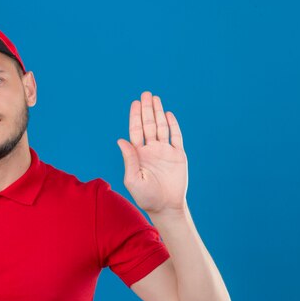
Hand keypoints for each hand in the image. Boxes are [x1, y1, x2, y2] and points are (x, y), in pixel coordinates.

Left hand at [116, 91, 187, 215]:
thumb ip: (129, 159)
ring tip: (155, 98)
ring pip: (161, 127)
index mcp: (138, 154)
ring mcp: (165, 151)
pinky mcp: (178, 155)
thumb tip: (121, 140)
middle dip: (147, 109)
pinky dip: (173, 125)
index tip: (135, 103)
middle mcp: (151, 150)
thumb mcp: (133, 179)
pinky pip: (176, 137)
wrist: (166, 206)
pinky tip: (168, 114)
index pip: (135, 130)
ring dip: (158, 113)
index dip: (135, 116)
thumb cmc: (146, 196)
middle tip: (146, 94)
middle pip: (148, 124)